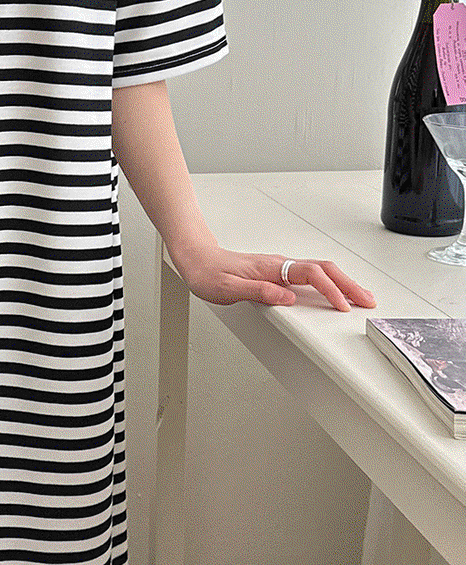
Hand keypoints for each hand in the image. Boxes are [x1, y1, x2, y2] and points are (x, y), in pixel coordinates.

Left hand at [174, 245, 376, 311]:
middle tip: (368, 300)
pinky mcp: (277, 272)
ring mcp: (279, 267)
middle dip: (349, 284)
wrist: (195, 258)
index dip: (329, 290)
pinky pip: (310, 275)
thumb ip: (258, 292)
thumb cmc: (208, 273)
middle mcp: (279, 265)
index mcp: (271, 268)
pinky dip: (329, 282)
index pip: (310, 275)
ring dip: (342, 283)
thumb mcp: (227, 289)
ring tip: (359, 297)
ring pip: (320, 271)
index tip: (342, 305)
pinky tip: (333, 291)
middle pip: (324, 270)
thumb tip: (287, 298)